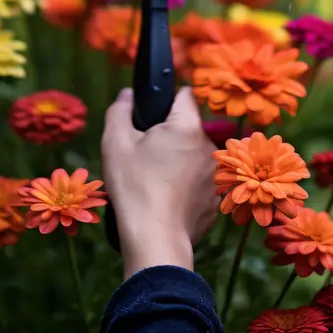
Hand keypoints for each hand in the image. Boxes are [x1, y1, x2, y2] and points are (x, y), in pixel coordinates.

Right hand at [101, 86, 218, 278]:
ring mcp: (216, 174)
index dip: (166, 101)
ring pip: (194, 156)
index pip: (184, 95)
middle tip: (146, 155)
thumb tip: (128, 94)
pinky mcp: (216, 199)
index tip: (151, 117)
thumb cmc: (134, 186)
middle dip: (170, 135)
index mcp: (188, 125)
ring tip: (156, 181)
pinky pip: (200, 182)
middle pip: (188, 128)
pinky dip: (187, 185)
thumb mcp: (116, 142)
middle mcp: (209, 145)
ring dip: (180, 161)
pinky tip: (168, 199)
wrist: (155, 239)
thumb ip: (120, 109)